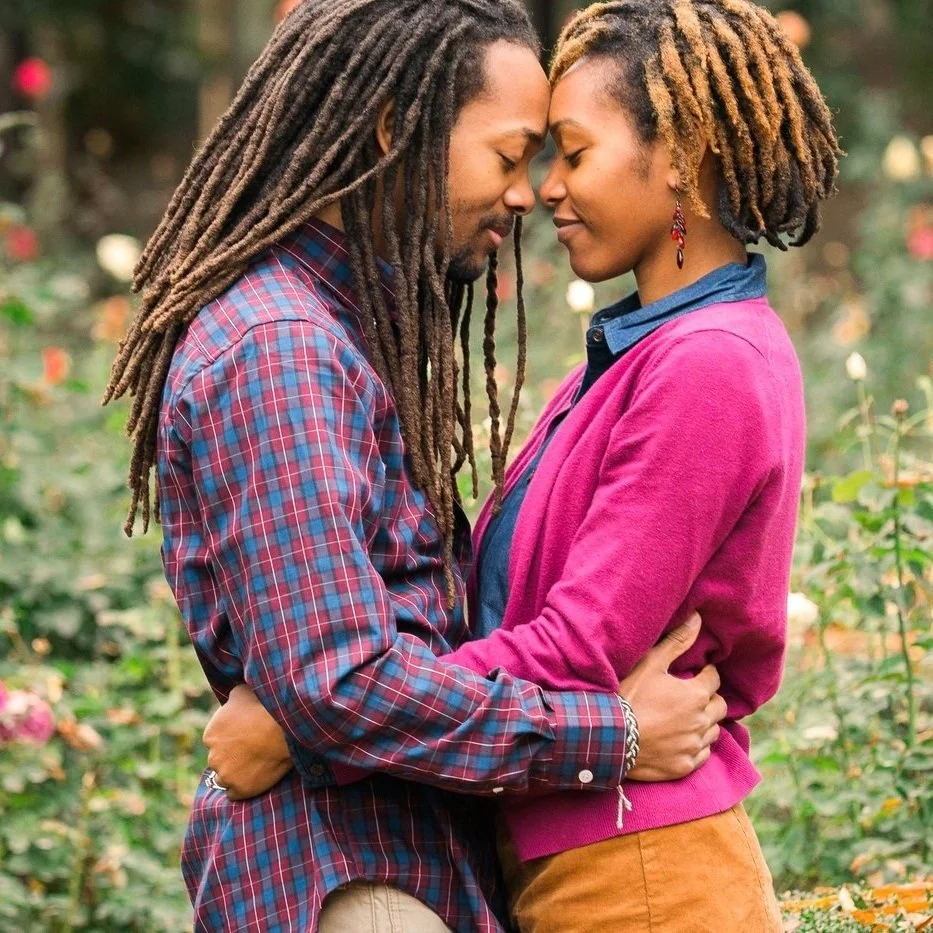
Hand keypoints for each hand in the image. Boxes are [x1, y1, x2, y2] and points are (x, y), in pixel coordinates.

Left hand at [202, 685, 292, 799]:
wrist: (283, 726)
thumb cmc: (264, 707)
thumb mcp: (241, 692)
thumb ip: (231, 699)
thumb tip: (231, 697)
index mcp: (211, 735)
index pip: (216, 743)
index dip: (231, 741)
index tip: (245, 739)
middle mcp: (213, 757)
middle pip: (220, 762)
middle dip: (232, 757)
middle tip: (254, 751)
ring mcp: (226, 775)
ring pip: (226, 778)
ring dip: (237, 774)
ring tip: (257, 764)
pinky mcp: (239, 789)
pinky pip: (236, 793)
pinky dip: (244, 787)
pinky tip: (256, 776)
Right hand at [618, 614, 726, 781]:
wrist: (610, 738)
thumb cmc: (629, 696)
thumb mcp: (650, 663)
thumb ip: (677, 641)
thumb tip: (698, 618)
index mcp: (696, 695)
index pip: (714, 679)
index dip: (706, 673)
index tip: (698, 672)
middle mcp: (701, 721)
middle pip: (720, 706)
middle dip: (710, 698)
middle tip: (695, 695)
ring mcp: (693, 746)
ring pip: (714, 731)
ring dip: (706, 722)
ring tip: (689, 717)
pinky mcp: (684, 766)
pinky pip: (702, 754)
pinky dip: (696, 745)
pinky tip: (683, 739)